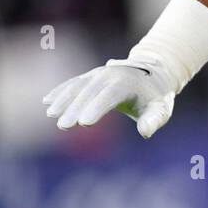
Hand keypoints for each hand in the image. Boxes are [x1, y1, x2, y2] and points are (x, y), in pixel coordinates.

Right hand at [42, 57, 178, 137]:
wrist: (153, 75)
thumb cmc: (156, 98)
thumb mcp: (161, 109)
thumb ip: (154, 120)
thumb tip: (145, 133)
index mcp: (128, 84)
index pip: (110, 95)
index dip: (97, 108)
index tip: (84, 123)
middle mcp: (110, 76)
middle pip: (90, 92)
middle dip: (75, 108)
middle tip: (64, 126)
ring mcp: (98, 74)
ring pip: (78, 86)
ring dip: (63, 99)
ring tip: (51, 114)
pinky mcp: (90, 76)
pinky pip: (73, 83)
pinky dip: (60, 91)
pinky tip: (47, 101)